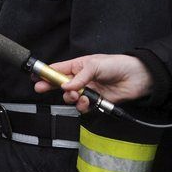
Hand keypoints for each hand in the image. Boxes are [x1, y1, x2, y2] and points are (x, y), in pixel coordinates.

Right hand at [33, 54, 152, 113]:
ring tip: (77, 95)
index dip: (45, 73)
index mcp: (78, 66)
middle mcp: (80, 79)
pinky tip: (86, 102)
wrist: (136, 77)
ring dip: (70, 98)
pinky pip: (83, 107)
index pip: (57, 69)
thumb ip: (79, 77)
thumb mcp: (94, 65)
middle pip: (60, 85)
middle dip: (50, 87)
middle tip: (41, 89)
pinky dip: (82, 106)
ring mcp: (87, 90)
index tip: (34, 77)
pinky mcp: (96, 101)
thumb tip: (66, 87)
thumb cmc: (116, 64)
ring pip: (70, 98)